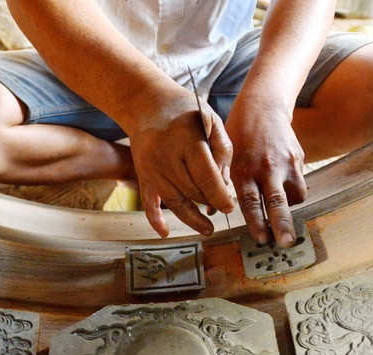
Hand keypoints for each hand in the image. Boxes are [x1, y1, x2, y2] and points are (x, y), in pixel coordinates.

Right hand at [127, 90, 234, 236]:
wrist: (146, 104)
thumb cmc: (185, 111)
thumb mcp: (210, 119)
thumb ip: (222, 149)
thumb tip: (224, 184)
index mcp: (185, 139)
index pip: (205, 176)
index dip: (219, 195)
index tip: (230, 207)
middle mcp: (165, 155)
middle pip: (191, 190)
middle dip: (209, 202)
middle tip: (222, 207)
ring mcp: (150, 168)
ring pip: (174, 201)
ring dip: (191, 219)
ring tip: (208, 229)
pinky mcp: (142, 175)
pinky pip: (148, 202)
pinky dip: (155, 220)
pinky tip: (165, 233)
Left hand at [225, 98, 306, 247]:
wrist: (263, 107)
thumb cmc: (238, 135)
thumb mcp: (223, 156)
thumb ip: (221, 184)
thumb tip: (210, 212)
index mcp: (244, 169)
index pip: (251, 201)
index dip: (256, 222)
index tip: (260, 239)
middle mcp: (267, 168)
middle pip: (277, 202)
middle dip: (282, 224)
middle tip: (286, 243)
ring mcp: (286, 163)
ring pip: (295, 195)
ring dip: (289, 208)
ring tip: (281, 212)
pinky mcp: (298, 159)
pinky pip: (300, 184)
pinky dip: (293, 192)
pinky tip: (284, 189)